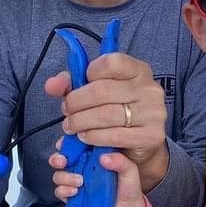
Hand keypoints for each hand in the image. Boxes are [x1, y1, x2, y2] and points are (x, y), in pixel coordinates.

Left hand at [45, 52, 168, 190]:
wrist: (140, 143)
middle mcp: (150, 88)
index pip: (110, 62)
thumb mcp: (94, 92)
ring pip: (107, 114)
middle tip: (66, 113)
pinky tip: (85, 137)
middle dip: (76, 103)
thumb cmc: (116, 111)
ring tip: (72, 127)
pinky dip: (95, 137)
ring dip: (82, 122)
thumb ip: (71, 84)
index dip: (88, 74)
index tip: (77, 87)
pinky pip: (116, 136)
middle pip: (102, 91)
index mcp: (137, 70)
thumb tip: (51, 85)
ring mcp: (154, 112)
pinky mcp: (151, 135)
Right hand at [48, 147, 146, 206]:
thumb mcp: (130, 172)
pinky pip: (60, 191)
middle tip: (63, 161)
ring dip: (64, 176)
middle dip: (58, 158)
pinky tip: (74, 192)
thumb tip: (104, 157)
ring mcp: (76, 182)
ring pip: (59, 175)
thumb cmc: (129, 190)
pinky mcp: (73, 197)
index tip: (66, 143)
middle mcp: (83, 167)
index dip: (68, 142)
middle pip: (62, 158)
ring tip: (79, 181)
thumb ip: (121, 162)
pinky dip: (63, 190)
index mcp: (94, 156)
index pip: (76, 144)